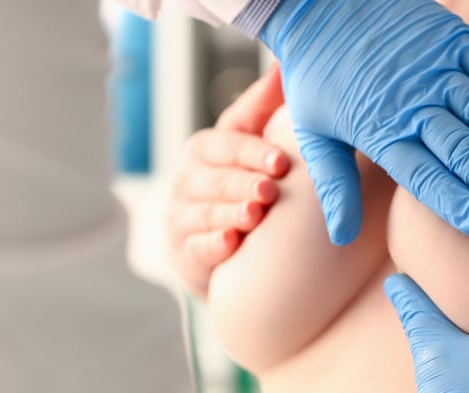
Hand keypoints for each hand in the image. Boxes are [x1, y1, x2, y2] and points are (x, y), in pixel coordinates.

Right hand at [166, 64, 289, 296]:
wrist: (217, 245)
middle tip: (270, 190)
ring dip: (230, 213)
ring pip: (204, 212)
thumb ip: (264, 108)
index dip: (254, 153)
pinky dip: (212, 245)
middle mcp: (187, 179)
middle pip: (214, 178)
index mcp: (205, 149)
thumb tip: (286, 64)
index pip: (227, 145)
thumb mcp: (248, 143)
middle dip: (242, 183)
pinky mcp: (183, 252)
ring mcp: (181, 217)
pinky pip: (195, 247)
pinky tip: (230, 243)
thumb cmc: (238, 184)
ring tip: (255, 214)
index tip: (281, 162)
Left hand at [261, 0, 468, 245]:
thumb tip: (341, 238)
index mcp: (379, 133)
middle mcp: (412, 104)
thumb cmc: (317, 76)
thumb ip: (334, 186)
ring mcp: (435, 69)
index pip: (429, 180)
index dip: (465, 208)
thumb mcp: (313, 134)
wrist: (321, 5)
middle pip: (465, 153)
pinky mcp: (452, 39)